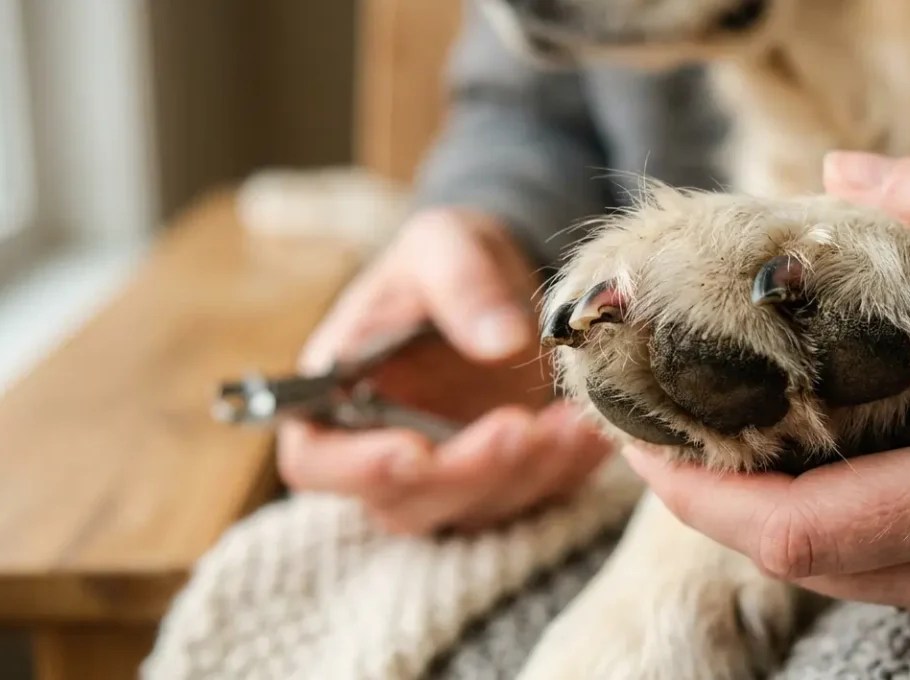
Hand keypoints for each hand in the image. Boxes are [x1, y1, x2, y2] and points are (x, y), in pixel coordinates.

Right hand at [278, 207, 610, 534]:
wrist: (501, 276)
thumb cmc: (446, 259)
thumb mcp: (445, 244)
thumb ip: (462, 283)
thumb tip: (502, 341)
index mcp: (336, 392)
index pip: (316, 459)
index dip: (358, 469)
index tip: (413, 450)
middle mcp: (382, 447)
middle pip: (406, 501)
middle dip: (467, 473)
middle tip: (520, 426)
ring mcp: (445, 473)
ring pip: (475, 511)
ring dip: (527, 476)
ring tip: (574, 422)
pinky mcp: (503, 479)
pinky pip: (536, 497)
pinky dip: (569, 470)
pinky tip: (593, 430)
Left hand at [623, 151, 909, 659]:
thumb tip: (843, 179)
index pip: (800, 530)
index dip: (698, 495)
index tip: (639, 438)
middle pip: (802, 561)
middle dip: (716, 501)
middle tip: (668, 422)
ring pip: (845, 576)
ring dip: (773, 516)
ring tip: (730, 436)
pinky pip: (897, 580)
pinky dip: (840, 531)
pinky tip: (829, 466)